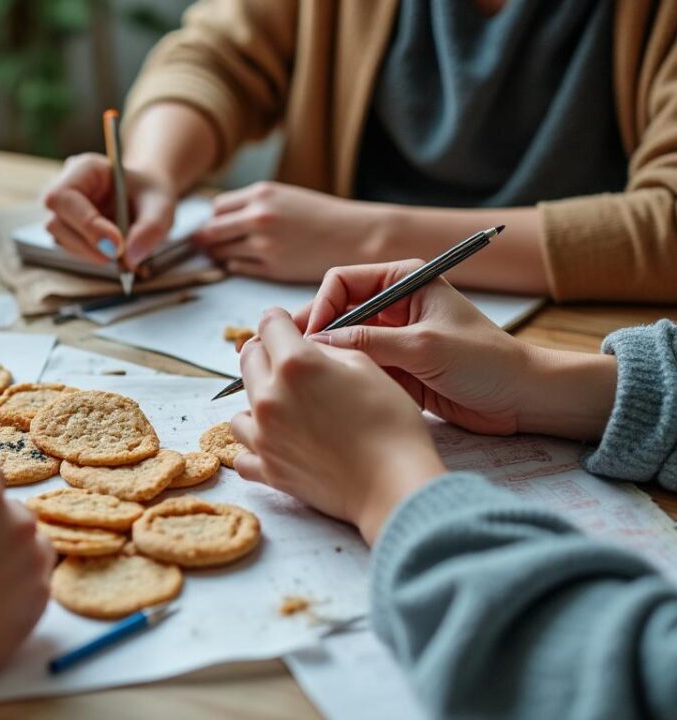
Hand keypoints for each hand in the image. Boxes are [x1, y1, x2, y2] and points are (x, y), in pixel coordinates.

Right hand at [42, 152, 177, 268]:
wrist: (145, 198)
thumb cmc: (150, 194)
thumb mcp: (161, 205)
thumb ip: (151, 228)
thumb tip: (129, 258)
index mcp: (84, 169)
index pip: (64, 197)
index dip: (86, 223)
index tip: (116, 244)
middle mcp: (65, 188)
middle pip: (56, 222)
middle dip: (86, 244)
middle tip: (118, 257)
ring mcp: (62, 211)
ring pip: (60, 239)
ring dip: (89, 252)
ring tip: (121, 253)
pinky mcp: (66, 231)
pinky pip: (70, 249)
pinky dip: (91, 255)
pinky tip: (112, 250)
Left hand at [192, 181, 389, 281]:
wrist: (354, 236)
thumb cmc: (321, 215)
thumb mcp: (285, 196)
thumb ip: (253, 204)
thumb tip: (217, 219)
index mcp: (262, 194)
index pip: (216, 208)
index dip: (215, 218)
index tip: (218, 225)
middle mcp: (258, 218)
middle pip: (211, 231)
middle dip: (207, 239)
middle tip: (208, 245)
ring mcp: (263, 245)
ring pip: (220, 253)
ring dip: (219, 255)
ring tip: (230, 254)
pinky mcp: (271, 268)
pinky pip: (237, 269)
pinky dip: (235, 267)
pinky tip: (247, 262)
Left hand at [230, 309, 445, 544]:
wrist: (394, 485)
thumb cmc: (391, 423)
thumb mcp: (366, 367)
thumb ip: (327, 349)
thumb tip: (307, 345)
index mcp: (295, 364)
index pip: (269, 323)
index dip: (280, 321)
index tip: (287, 327)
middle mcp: (269, 396)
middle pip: (248, 359)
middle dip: (267, 354)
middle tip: (291, 365)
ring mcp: (263, 435)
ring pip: (239, 407)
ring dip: (258, 402)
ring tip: (287, 409)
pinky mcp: (267, 469)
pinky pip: (242, 453)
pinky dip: (255, 446)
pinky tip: (276, 443)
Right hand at [297, 261, 615, 439]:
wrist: (522, 399)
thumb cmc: (486, 362)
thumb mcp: (424, 347)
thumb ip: (369, 342)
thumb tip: (318, 344)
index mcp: (404, 281)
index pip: (341, 282)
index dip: (321, 307)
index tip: (311, 339)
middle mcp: (394, 304)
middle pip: (335, 312)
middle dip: (314, 334)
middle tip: (292, 359)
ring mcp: (392, 337)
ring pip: (341, 343)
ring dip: (325, 359)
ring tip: (306, 379)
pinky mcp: (394, 368)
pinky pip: (356, 368)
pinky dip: (341, 377)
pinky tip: (327, 393)